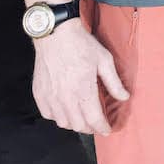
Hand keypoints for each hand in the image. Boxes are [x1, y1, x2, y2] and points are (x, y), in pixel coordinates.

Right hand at [31, 20, 128, 134]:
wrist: (55, 34)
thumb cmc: (81, 45)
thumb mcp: (104, 60)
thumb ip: (114, 82)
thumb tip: (124, 97)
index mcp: (83, 90)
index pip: (93, 119)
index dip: (102, 128)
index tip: (108, 130)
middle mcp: (65, 98)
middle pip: (78, 125)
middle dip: (90, 128)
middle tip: (97, 123)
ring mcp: (50, 97)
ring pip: (63, 123)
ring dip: (75, 123)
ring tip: (83, 117)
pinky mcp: (39, 94)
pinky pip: (48, 115)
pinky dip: (58, 116)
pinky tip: (66, 109)